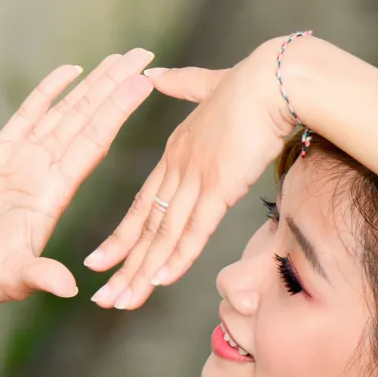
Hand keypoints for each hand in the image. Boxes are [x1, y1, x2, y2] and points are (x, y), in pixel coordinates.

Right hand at [0, 48, 155, 310]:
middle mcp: (47, 170)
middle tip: (144, 55)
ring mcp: (24, 159)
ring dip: (91, 85)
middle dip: (114, 86)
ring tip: (119, 58)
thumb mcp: (13, 278)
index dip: (117, 111)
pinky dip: (48, 92)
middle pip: (87, 118)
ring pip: (64, 112)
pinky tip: (71, 71)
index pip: (94, 142)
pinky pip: (28, 115)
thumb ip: (39, 275)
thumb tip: (67, 288)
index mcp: (55, 193)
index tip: (144, 84)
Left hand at [84, 39, 294, 309]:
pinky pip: (195, 228)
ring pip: (164, 234)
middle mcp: (178, 168)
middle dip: (124, 267)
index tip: (102, 260)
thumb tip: (156, 74)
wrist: (275, 77)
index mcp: (176, 151)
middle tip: (104, 298)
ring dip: (143, 273)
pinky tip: (160, 280)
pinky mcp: (220, 185)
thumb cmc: (252, 81)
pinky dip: (177, 256)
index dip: (124, 236)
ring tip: (123, 302)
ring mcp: (196, 177)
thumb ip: (182, 84)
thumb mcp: (209, 85)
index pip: (144, 203)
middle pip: (146, 226)